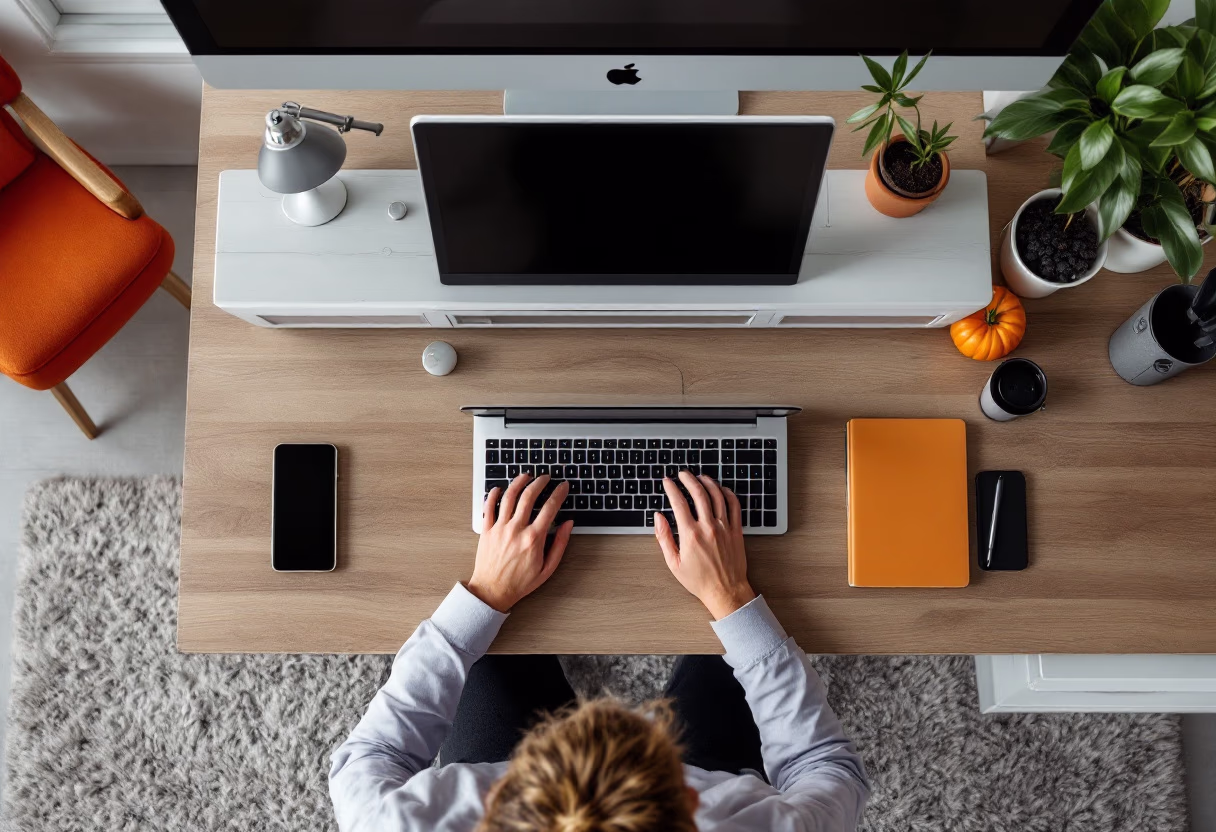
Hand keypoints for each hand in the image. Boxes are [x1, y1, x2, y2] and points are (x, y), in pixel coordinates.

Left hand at [468, 474, 572, 612]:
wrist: (493, 591)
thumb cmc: (520, 582)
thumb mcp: (547, 568)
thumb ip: (560, 544)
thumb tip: (568, 524)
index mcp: (533, 538)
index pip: (550, 508)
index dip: (559, 493)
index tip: (563, 487)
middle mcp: (516, 529)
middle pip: (529, 496)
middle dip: (540, 482)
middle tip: (545, 478)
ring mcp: (500, 528)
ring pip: (509, 496)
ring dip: (519, 482)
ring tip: (526, 476)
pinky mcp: (487, 530)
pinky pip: (489, 506)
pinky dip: (494, 494)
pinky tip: (500, 489)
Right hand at [655, 471, 755, 619]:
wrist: (726, 591)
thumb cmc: (699, 581)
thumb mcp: (674, 563)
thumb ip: (664, 538)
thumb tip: (658, 518)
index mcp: (691, 535)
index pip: (679, 503)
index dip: (671, 488)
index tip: (667, 482)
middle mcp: (708, 527)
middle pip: (699, 493)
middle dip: (689, 479)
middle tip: (683, 474)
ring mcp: (725, 528)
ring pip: (717, 496)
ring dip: (707, 482)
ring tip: (700, 477)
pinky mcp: (737, 531)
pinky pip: (734, 505)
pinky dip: (727, 493)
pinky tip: (721, 489)